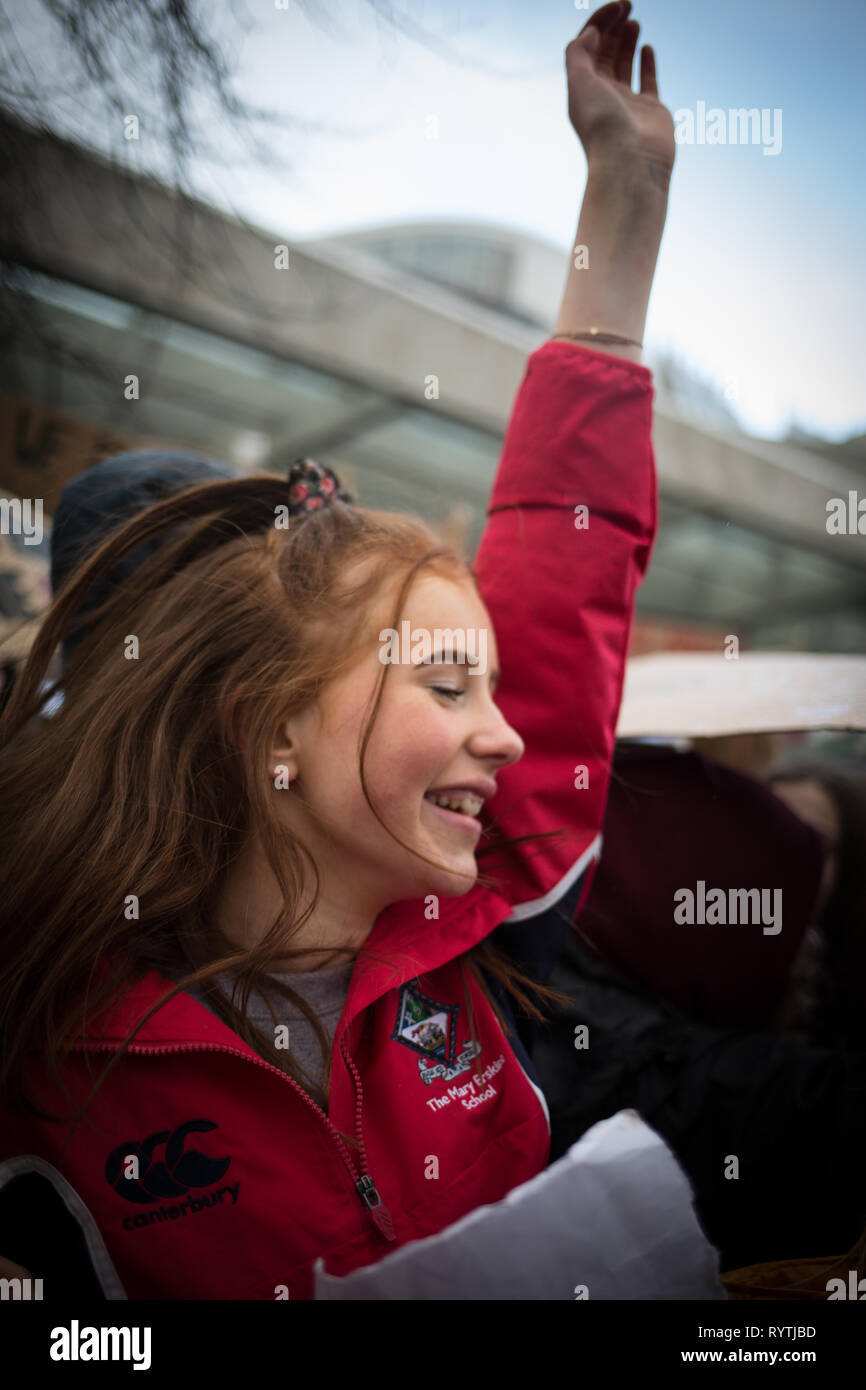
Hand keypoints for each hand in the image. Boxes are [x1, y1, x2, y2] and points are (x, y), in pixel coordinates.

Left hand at [565, 2, 674, 181]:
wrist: (630, 164)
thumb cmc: (603, 126)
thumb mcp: (579, 83)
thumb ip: (579, 53)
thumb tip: (593, 31)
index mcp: (584, 88)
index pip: (588, 46)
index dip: (600, 22)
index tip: (617, 6)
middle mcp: (604, 95)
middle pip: (605, 52)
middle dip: (613, 27)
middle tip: (626, 6)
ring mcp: (628, 102)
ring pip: (624, 64)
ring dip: (626, 40)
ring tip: (633, 20)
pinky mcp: (651, 110)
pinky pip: (647, 81)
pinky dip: (646, 63)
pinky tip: (646, 47)